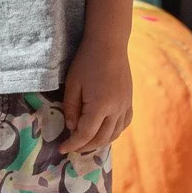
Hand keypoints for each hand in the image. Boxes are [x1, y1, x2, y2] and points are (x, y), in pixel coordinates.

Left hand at [61, 39, 132, 153]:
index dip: (73, 144)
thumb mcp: (72, 84)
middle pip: (101, 138)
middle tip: (72, 146)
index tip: (62, 149)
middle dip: (85, 146)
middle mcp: (116, 109)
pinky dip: (114, 132)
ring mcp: (125, 105)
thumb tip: (71, 127)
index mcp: (100, 105)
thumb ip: (71, 107)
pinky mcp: (129, 101)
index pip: (85, 134)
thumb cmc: (87, 61)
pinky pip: (124, 124)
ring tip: (86, 142)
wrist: (109, 43)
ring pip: (114, 134)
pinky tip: (105, 131)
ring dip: (100, 142)